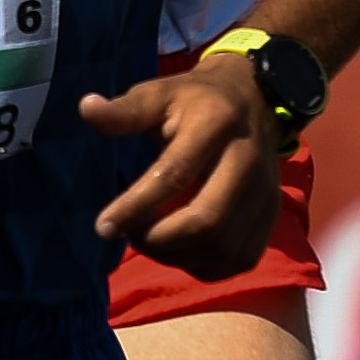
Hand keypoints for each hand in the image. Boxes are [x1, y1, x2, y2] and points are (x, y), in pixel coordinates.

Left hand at [80, 51, 285, 279]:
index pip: (174, 175)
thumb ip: (126, 110)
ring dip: (179, 256)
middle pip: (207, 221)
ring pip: (224, 247)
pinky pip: (239, 258)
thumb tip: (86, 108)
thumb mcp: (159, 94)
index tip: (103, 226)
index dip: (136, 206)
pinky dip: (204, 265)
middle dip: (159, 240)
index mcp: (215, 125)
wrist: (255, 100)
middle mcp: (247, 162)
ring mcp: (266, 192)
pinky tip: (180, 250)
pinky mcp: (273, 215)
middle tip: (130, 235)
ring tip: (150, 241)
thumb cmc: (194, 101)